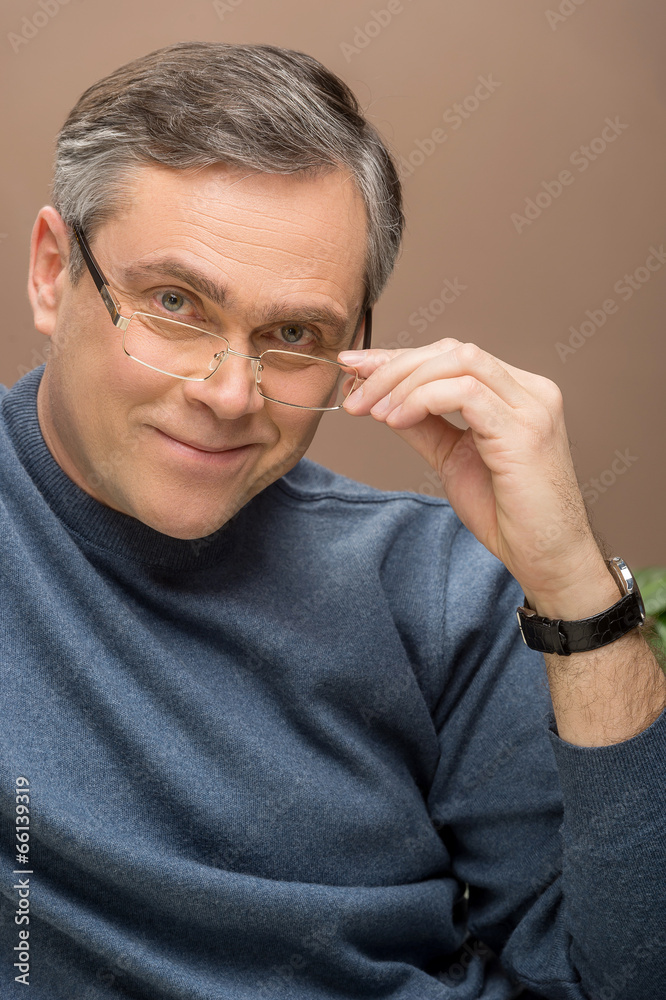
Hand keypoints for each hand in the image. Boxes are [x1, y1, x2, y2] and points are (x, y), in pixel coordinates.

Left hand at [338, 338, 608, 610]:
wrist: (545, 557)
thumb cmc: (506, 513)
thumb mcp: (451, 458)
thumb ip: (422, 425)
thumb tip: (381, 399)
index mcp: (515, 392)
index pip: (451, 355)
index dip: (398, 357)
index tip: (354, 367)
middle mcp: (529, 390)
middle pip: (451, 351)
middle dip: (393, 366)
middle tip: (354, 394)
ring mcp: (531, 406)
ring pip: (458, 361)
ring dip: (404, 382)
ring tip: (373, 411)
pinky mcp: (525, 430)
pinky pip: (465, 393)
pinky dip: (422, 399)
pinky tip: (396, 420)